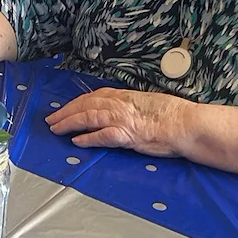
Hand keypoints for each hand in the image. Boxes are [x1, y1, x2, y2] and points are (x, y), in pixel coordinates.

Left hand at [45, 88, 190, 156]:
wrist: (186, 124)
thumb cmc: (173, 114)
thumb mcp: (148, 102)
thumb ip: (131, 105)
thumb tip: (124, 110)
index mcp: (125, 95)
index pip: (94, 96)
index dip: (76, 102)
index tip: (65, 107)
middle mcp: (119, 104)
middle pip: (85, 105)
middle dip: (66, 112)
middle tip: (51, 119)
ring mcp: (122, 119)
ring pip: (87, 117)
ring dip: (69, 123)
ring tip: (56, 129)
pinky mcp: (126, 135)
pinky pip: (101, 136)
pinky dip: (87, 138)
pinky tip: (76, 141)